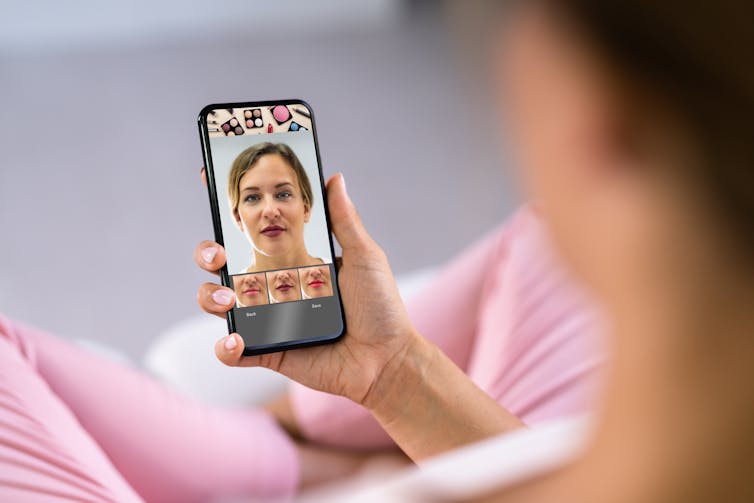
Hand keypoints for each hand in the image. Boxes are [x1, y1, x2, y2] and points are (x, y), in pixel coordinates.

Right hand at [195, 171, 417, 405]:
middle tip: (218, 255)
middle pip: (222, 265)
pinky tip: (238, 339)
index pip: (253, 233)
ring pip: (217, 304)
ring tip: (229, 298)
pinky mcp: (268, 351)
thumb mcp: (364, 256)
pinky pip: (232, 351)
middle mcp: (274, 287)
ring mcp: (268, 320)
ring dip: (209, 296)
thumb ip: (344, 219)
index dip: (228, 211)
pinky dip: (226, 346)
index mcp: (293, 260)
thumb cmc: (380, 307)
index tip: (209, 180)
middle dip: (207, 253)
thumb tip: (335, 177)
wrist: (387, 359)